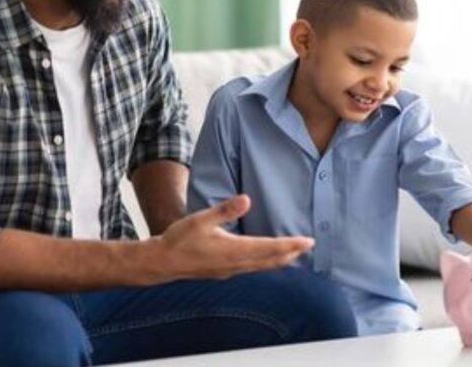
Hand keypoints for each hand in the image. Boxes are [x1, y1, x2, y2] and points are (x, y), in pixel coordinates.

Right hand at [145, 194, 313, 281]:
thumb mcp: (202, 218)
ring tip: (294, 253)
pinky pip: (252, 269)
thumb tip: (246, 199)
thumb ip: (225, 209)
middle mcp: (236, 263)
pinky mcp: (224, 272)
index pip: (270, 247)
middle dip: (291, 252)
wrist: (161, 262)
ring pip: (262, 266)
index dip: (291, 244)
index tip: (308, 241)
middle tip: (309, 246)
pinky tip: (266, 260)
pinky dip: (266, 263)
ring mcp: (230, 270)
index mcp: (234, 250)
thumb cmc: (180, 239)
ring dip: (280, 259)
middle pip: (271, 260)